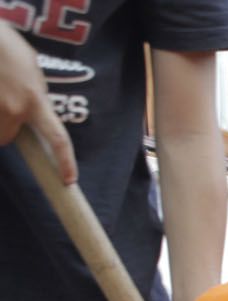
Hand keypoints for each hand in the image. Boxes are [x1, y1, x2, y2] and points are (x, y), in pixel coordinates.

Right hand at [0, 24, 76, 183]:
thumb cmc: (4, 42)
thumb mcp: (31, 65)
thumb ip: (35, 91)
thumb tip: (34, 105)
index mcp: (36, 100)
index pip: (57, 138)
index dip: (65, 161)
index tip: (68, 180)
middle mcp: (14, 109)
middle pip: (7, 137)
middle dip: (4, 126)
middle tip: (1, 100)